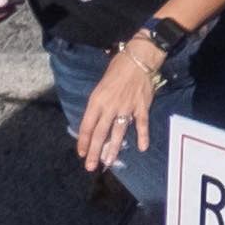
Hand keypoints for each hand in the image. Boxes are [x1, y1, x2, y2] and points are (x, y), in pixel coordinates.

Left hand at [72, 40, 166, 173]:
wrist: (140, 58)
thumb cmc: (117, 68)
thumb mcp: (100, 85)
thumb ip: (98, 104)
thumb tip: (97, 120)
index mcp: (97, 101)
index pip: (87, 126)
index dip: (83, 141)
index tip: (81, 153)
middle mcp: (110, 107)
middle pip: (100, 133)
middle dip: (94, 152)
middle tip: (90, 167)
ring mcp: (127, 108)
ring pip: (118, 133)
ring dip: (113, 149)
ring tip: (108, 162)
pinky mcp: (142, 106)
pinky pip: (141, 124)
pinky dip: (143, 136)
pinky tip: (142, 147)